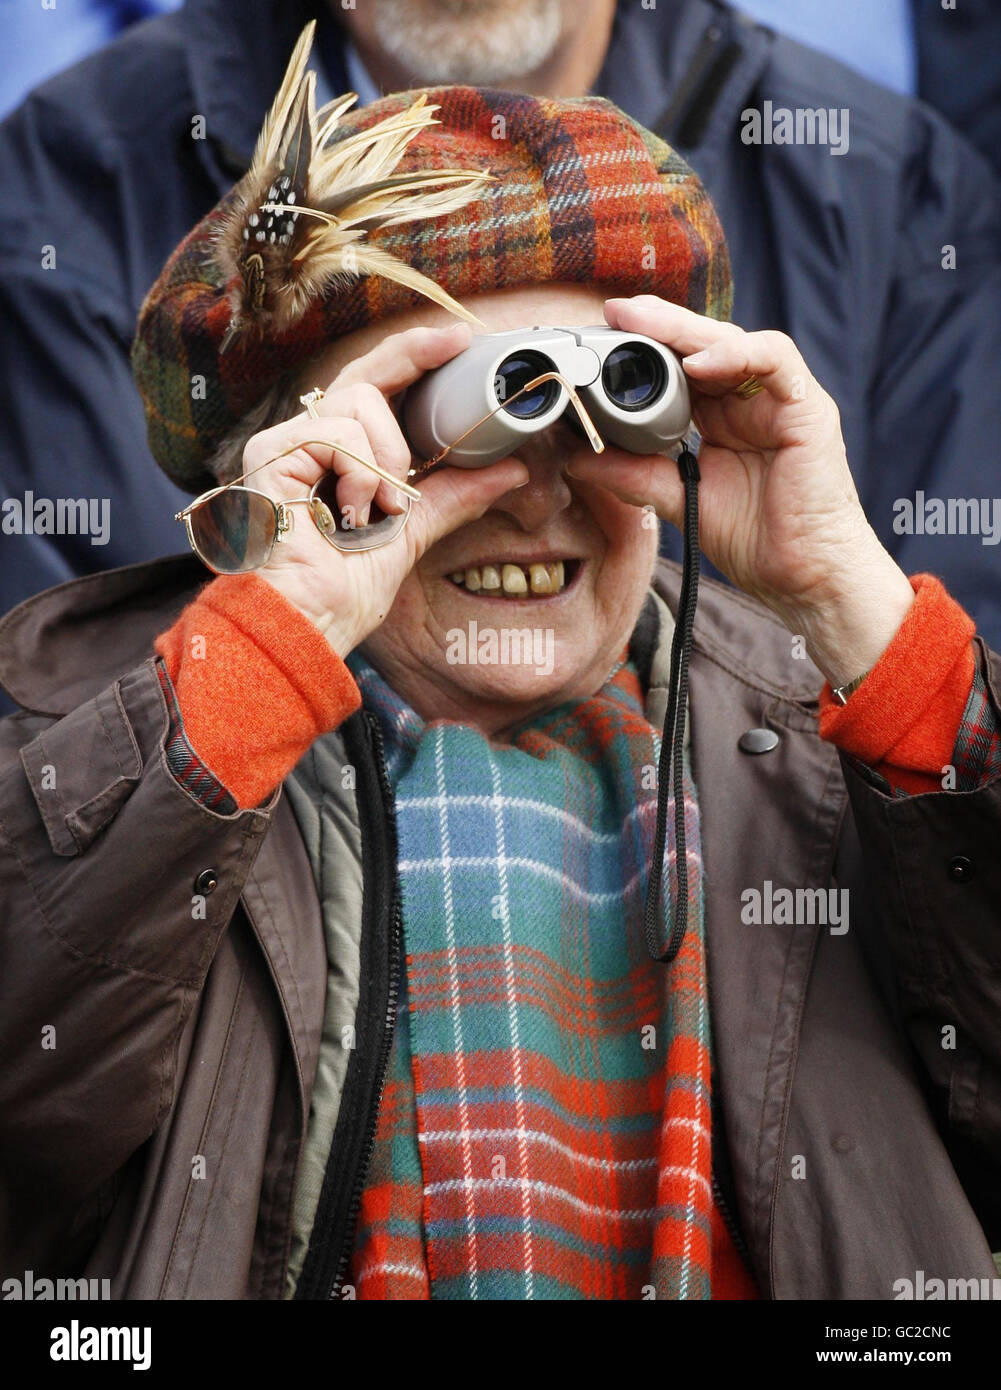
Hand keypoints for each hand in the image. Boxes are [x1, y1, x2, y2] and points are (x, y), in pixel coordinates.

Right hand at [243, 322, 528, 655]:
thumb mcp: (412, 533)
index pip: (375, 388)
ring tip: (382, 509)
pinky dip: (360, 474)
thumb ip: (453, 497)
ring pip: (358, 403)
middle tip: (456, 346)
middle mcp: (306, 442)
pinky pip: (337, 433)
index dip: (415, 358)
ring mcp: (285, 445)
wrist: (305, 624)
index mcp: (338, 457)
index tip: (460, 340)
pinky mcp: (272, 453)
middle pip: (364, 373)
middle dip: (414, 356)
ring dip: (388, 458)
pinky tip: (353, 512)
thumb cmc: (340, 591)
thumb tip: (511, 471)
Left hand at [566, 296, 913, 686]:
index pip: (679, 366)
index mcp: (721, 417)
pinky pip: (774, 360)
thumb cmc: (757, 541)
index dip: (642, 350)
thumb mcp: (679, 499)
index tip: (598, 341)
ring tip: (645, 324)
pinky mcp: (808, 408)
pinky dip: (736, 354)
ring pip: (734, 341)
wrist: (804, 578)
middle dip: (657, 325)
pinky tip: (698, 363)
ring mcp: (780, 400)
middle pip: (702, 344)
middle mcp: (750, 401)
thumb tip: (575, 459)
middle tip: (614, 313)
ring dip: (688, 329)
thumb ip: (634, 474)